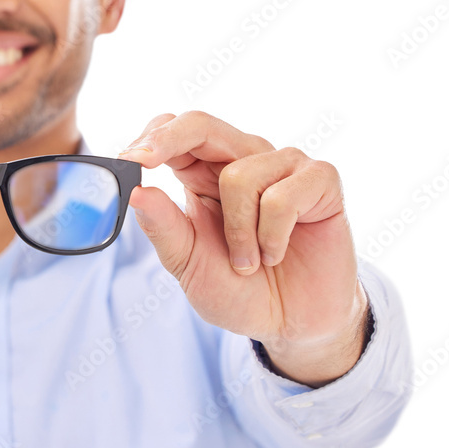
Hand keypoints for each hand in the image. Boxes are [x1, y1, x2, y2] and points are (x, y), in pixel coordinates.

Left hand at [117, 111, 368, 383]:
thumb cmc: (239, 289)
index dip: (151, 138)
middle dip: (168, 141)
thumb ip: (164, 228)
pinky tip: (277, 253)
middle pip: (201, 125)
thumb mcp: (188, 264)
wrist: (291, 323)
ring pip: (240, 175)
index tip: (128, 160)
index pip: (173, 132)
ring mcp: (283, 166)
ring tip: (249, 262)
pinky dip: (272, 236)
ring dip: (238, 232)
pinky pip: (282, 196)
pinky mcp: (320, 181)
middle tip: (144, 162)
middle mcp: (241, 160)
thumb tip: (136, 192)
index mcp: (202, 174)